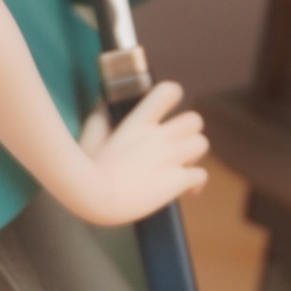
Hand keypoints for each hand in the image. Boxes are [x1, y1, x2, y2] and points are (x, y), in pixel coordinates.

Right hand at [66, 82, 208, 225]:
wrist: (97, 198)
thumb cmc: (87, 169)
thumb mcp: (90, 137)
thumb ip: (99, 118)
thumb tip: (100, 101)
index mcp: (139, 121)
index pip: (168, 92)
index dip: (173, 95)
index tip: (168, 108)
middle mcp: (159, 136)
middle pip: (195, 119)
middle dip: (190, 130)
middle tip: (179, 143)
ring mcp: (170, 157)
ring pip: (202, 144)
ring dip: (195, 154)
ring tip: (184, 164)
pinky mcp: (178, 181)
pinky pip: (201, 175)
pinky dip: (197, 183)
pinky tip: (189, 191)